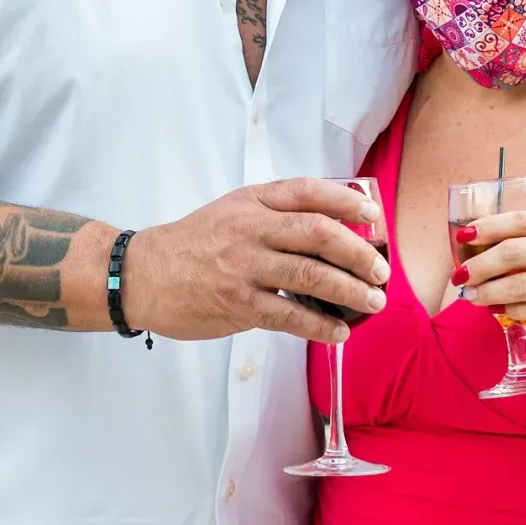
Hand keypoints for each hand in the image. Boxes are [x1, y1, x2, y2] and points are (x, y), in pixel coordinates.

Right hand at [121, 178, 389, 344]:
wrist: (143, 274)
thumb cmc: (194, 243)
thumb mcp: (233, 211)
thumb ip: (276, 214)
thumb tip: (334, 229)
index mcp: (253, 202)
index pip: (308, 192)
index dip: (346, 201)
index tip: (374, 214)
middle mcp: (251, 229)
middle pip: (319, 233)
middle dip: (359, 252)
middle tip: (381, 270)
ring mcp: (244, 267)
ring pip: (310, 275)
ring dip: (350, 291)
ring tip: (373, 302)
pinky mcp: (237, 304)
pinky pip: (288, 316)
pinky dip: (319, 326)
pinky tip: (337, 332)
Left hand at [455, 210, 525, 342]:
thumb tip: (508, 246)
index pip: (521, 221)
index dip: (488, 226)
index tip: (464, 235)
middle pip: (512, 253)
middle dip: (478, 265)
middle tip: (460, 275)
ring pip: (518, 284)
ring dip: (488, 291)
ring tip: (471, 296)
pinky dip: (512, 311)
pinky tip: (500, 311)